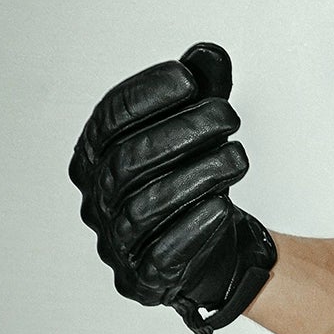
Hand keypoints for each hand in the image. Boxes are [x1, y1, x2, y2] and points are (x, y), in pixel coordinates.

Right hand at [68, 41, 275, 333]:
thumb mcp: (200, 125)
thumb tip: (206, 55)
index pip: (108, 119)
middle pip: (127, 161)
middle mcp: (96, 199)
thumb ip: (202, 88)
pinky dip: (193, 229)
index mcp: (96, 156)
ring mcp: (116, 242)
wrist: (213, 246)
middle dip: (181, 132)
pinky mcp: (142, 278)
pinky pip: (160, 255)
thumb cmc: (195, 178)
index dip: (146, 94)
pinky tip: (223, 208)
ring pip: (144, 207)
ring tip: (237, 157)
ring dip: (196, 176)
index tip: (189, 77)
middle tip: (227, 115)